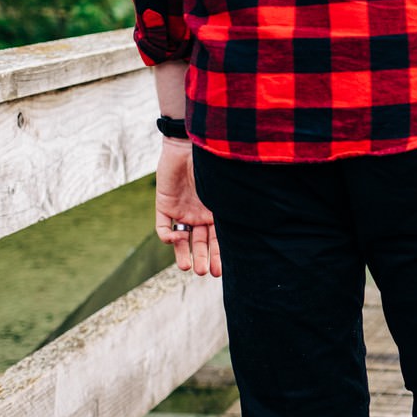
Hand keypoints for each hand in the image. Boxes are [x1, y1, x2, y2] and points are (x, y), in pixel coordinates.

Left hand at [155, 139, 220, 276]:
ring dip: (184, 254)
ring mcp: (182, 211)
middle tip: (204, 272)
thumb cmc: (213, 166)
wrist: (190, 145)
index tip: (220, 271)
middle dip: (202, 258)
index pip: (218, 240)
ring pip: (182, 240)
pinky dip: (168, 237)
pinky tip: (176, 240)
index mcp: (217, 213)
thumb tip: (252, 235)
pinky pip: (163, 227)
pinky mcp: (165, 206)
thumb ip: (232, 212)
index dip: (218, 256)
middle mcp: (200, 215)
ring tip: (187, 268)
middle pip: (201, 243)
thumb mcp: (226, 193)